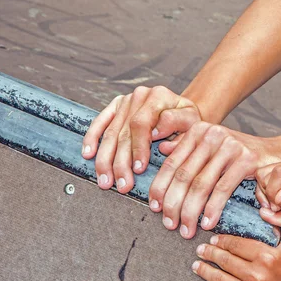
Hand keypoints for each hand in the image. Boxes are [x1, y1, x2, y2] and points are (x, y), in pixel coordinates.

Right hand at [81, 86, 200, 191]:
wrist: (184, 110)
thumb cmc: (189, 121)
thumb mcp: (193, 123)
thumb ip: (179, 130)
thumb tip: (159, 143)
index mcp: (159, 97)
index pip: (142, 125)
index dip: (138, 148)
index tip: (138, 169)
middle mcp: (140, 96)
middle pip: (123, 132)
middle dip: (120, 162)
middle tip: (121, 185)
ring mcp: (126, 101)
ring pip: (110, 133)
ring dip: (105, 159)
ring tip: (105, 181)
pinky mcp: (116, 106)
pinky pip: (100, 122)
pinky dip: (92, 139)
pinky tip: (88, 154)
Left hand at [149, 122, 278, 238]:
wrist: (275, 152)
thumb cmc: (238, 153)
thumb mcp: (210, 145)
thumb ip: (186, 146)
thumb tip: (162, 148)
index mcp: (198, 130)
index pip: (172, 163)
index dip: (160, 187)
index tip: (155, 208)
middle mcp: (211, 135)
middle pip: (183, 176)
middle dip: (173, 204)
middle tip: (169, 225)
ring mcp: (229, 146)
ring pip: (200, 185)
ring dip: (191, 211)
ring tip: (186, 229)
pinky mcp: (246, 160)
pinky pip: (222, 189)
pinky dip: (212, 209)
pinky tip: (207, 223)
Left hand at [192, 208, 280, 280]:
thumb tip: (265, 209)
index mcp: (267, 257)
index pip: (235, 244)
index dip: (220, 240)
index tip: (213, 239)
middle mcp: (256, 276)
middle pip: (224, 260)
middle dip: (209, 253)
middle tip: (201, 250)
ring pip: (219, 280)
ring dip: (205, 271)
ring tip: (197, 266)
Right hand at [255, 155, 280, 229]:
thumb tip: (279, 196)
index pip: (278, 174)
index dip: (272, 193)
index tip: (278, 209)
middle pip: (267, 172)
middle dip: (267, 193)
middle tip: (278, 210)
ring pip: (265, 173)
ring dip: (266, 192)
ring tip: (279, 207)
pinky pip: (270, 175)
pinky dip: (270, 189)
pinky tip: (280, 201)